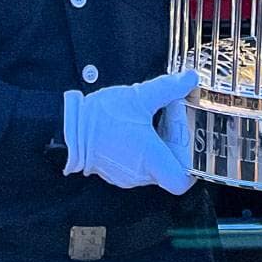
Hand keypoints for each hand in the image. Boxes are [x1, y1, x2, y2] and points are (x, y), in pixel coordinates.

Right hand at [64, 69, 198, 193]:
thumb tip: (189, 79)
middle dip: (175, 153)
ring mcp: (126, 176)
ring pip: (151, 170)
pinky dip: (140, 154)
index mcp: (150, 159)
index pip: (181, 182)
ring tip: (154, 128)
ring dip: (156, 152)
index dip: (193, 172)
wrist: (67, 125)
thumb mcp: (139, 96)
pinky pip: (136, 168)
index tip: (194, 154)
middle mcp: (140, 174)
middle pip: (168, 173)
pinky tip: (135, 133)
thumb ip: (167, 88)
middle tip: (176, 132)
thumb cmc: (101, 117)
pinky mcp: (114, 172)